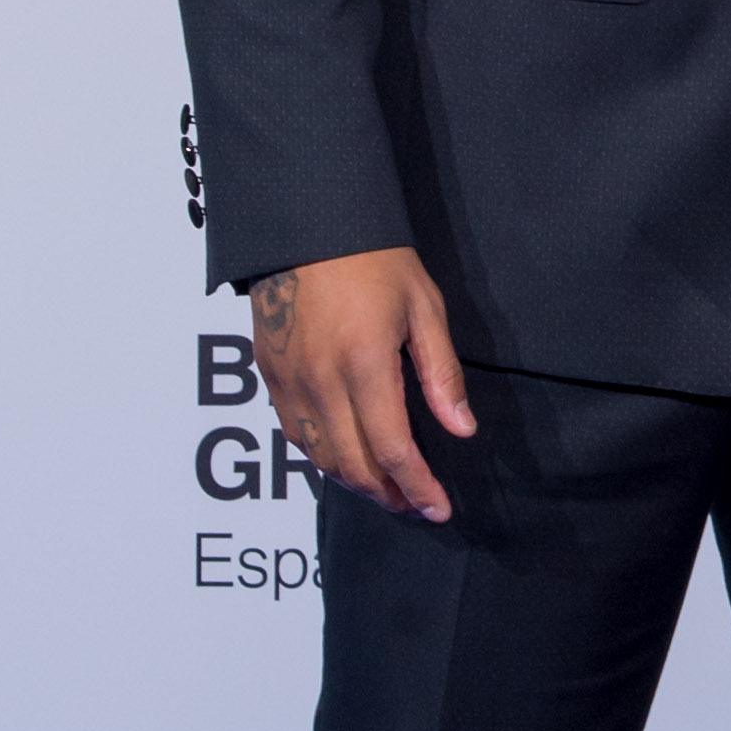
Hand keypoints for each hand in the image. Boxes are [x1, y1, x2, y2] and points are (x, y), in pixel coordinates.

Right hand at [251, 249, 476, 520]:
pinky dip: (322, 457)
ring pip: (319, 457)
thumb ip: (442, 374)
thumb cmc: (373, 259)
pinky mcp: (268, 374)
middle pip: (353, 465)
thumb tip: (462, 429)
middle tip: (416, 504)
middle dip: (388, 495)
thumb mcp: (423, 308)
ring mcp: (288, 380)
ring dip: (354, 483)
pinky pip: (293, 433)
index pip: (392, 451)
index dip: (418, 487)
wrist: (305, 222)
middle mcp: (320, 381)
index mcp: (364, 364)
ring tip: (387, 488)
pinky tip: (346, 457)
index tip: (439, 508)